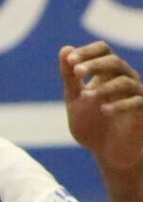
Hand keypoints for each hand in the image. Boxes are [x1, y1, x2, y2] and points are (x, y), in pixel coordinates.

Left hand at [62, 42, 142, 172]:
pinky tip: (104, 110)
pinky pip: (137, 102)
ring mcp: (136, 95)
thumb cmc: (92, 122)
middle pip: (114, 62)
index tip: (70, 61)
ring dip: (104, 87)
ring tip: (86, 97)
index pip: (102, 50)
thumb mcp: (75, 98)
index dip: (87, 51)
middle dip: (94, 64)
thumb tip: (65, 49)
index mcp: (107, 73)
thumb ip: (70, 77)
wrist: (107, 152)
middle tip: (76, 72)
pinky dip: (120, 105)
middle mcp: (125, 79)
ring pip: (125, 81)